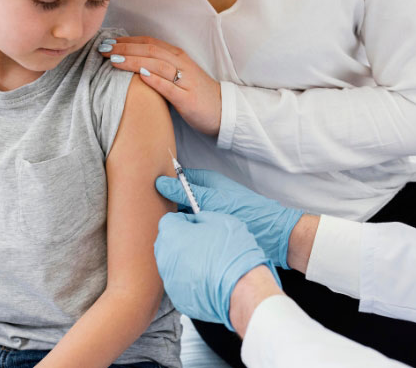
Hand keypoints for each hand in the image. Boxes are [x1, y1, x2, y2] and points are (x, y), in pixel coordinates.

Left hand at [100, 37, 221, 135]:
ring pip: (158, 64)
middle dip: (124, 48)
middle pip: (150, 50)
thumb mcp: (178, 75)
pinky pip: (170, 87)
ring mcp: (186, 81)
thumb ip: (159, 67)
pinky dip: (155, 80)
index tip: (106, 41)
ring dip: (134, 60)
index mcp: (178, 57)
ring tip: (113, 59)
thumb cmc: (197, 94)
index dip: (127, 40)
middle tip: (102, 48)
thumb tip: (131, 64)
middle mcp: (182, 64)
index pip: (149, 42)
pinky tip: (140, 75)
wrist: (224, 111)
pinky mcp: (188, 99)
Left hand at [154, 212, 279, 330]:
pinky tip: (208, 278)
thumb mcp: (221, 220)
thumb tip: (196, 221)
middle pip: (167, 244)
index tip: (196, 225)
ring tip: (208, 263)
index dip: (185, 221)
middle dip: (181, 241)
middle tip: (204, 243)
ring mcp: (170, 281)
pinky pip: (181, 284)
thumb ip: (201, 217)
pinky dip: (191, 280)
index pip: (169, 220)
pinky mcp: (178, 298)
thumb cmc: (232, 253)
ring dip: (185, 261)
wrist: (241, 288)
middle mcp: (164, 258)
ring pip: (173, 265)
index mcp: (172, 235)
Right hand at [156, 169, 304, 269]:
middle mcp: (207, 196)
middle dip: (164, 202)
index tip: (142, 187)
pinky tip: (170, 236)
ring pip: (184, 213)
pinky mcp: (212, 229)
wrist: (273, 235)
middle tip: (141, 209)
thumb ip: (186, 193)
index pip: (178, 178)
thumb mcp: (213, 200)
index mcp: (208, 183)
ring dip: (172, 219)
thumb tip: (160, 182)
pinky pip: (191, 227)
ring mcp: (209, 212)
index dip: (162, 182)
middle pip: (179, 197)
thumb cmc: (247, 212)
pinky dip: (182, 230)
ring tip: (151, 224)